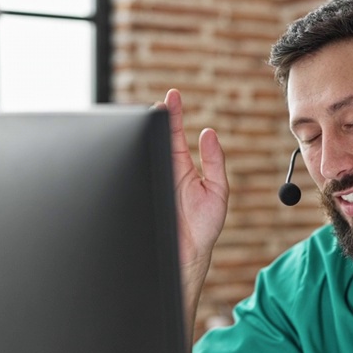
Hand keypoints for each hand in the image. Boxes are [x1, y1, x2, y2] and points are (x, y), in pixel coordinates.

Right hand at [156, 88, 227, 292]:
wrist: (187, 256)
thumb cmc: (203, 227)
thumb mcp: (217, 189)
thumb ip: (215, 161)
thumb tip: (209, 133)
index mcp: (182, 167)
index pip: (175, 134)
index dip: (173, 113)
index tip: (172, 95)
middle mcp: (165, 171)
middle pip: (157, 137)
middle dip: (157, 117)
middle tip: (160, 103)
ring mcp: (152, 181)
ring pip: (146, 152)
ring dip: (148, 134)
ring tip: (154, 115)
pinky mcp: (143, 196)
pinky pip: (138, 174)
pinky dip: (136, 160)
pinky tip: (142, 145)